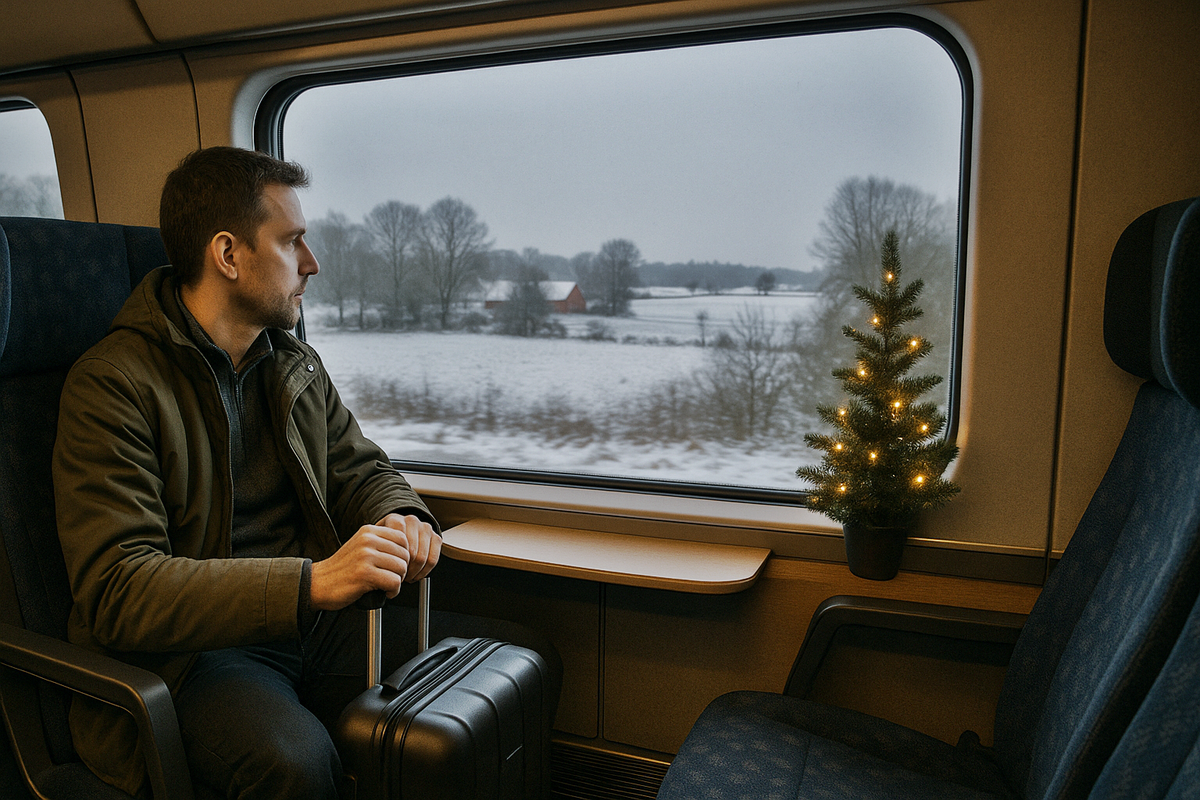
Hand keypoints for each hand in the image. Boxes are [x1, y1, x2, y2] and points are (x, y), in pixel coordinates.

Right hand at [309, 514, 438, 610]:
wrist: (317, 583)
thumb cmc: (342, 570)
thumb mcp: (361, 547)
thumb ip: (381, 543)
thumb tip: (409, 549)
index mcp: (368, 531)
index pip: (403, 538)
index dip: (403, 555)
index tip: (394, 566)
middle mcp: (367, 540)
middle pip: (405, 554)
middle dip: (401, 570)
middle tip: (390, 578)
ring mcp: (365, 556)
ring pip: (401, 568)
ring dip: (398, 581)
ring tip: (386, 585)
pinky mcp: (364, 573)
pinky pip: (394, 582)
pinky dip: (393, 591)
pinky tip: (384, 592)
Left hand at [375, 512, 440, 583]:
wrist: (400, 530)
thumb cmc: (386, 540)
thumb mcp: (376, 541)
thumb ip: (377, 549)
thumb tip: (379, 569)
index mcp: (396, 520)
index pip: (398, 544)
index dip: (395, 562)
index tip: (390, 571)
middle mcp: (412, 521)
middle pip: (411, 553)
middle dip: (405, 570)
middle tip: (399, 577)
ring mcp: (425, 528)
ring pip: (423, 558)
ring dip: (415, 572)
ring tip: (407, 577)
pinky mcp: (436, 537)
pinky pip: (433, 559)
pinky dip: (425, 571)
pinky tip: (417, 574)